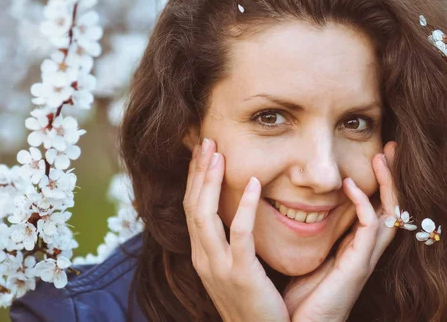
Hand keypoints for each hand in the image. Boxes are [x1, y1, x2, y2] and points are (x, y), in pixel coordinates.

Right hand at [183, 138, 289, 321]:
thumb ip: (230, 245)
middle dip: (198, 171)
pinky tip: (254, 184)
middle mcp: (203, 258)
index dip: (195, 178)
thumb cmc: (253, 305)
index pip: (192, 209)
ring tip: (219, 152)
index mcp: (202, 255)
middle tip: (207, 140)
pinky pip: (239, 234)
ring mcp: (217, 267)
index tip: (203, 153)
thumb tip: (235, 217)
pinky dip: (245, 206)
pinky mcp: (239, 274)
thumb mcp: (234, 271)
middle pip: (192, 205)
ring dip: (211, 180)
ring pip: (205, 215)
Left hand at [283, 141, 398, 321]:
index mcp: (354, 249)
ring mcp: (364, 259)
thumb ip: (310, 238)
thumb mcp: (308, 259)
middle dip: (394, 178)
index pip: (375, 209)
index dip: (378, 183)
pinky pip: (371, 229)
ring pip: (391, 214)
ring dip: (389, 184)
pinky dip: (364, 205)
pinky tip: (351, 186)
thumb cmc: (302, 299)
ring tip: (383, 156)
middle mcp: (365, 252)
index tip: (376, 156)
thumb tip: (294, 208)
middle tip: (392, 148)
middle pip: (392, 208)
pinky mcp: (358, 266)